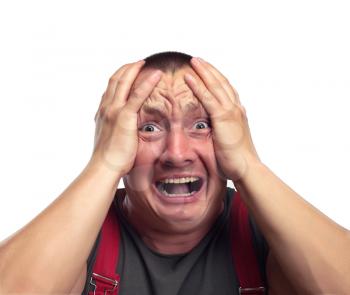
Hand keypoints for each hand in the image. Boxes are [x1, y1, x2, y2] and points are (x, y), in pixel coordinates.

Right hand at [90, 61, 161, 175]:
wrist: (104, 167)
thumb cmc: (109, 157)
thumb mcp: (109, 138)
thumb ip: (112, 128)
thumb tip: (118, 127)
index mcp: (103, 112)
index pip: (111, 88)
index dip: (119, 77)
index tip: (128, 71)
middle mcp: (106, 107)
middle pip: (115, 79)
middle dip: (126, 68)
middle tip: (138, 62)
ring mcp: (114, 110)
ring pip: (123, 82)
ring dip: (134, 69)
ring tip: (145, 62)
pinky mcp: (124, 117)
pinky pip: (137, 95)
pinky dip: (147, 83)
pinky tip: (156, 75)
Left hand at [184, 57, 260, 180]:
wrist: (246, 167)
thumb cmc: (237, 159)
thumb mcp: (228, 139)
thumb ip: (221, 130)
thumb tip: (212, 129)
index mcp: (237, 112)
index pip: (226, 90)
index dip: (216, 78)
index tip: (207, 70)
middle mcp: (236, 108)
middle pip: (222, 82)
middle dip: (209, 69)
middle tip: (198, 60)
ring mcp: (231, 111)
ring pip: (215, 85)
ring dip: (204, 71)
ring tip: (193, 61)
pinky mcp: (223, 118)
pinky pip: (208, 98)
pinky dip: (198, 86)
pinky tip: (189, 77)